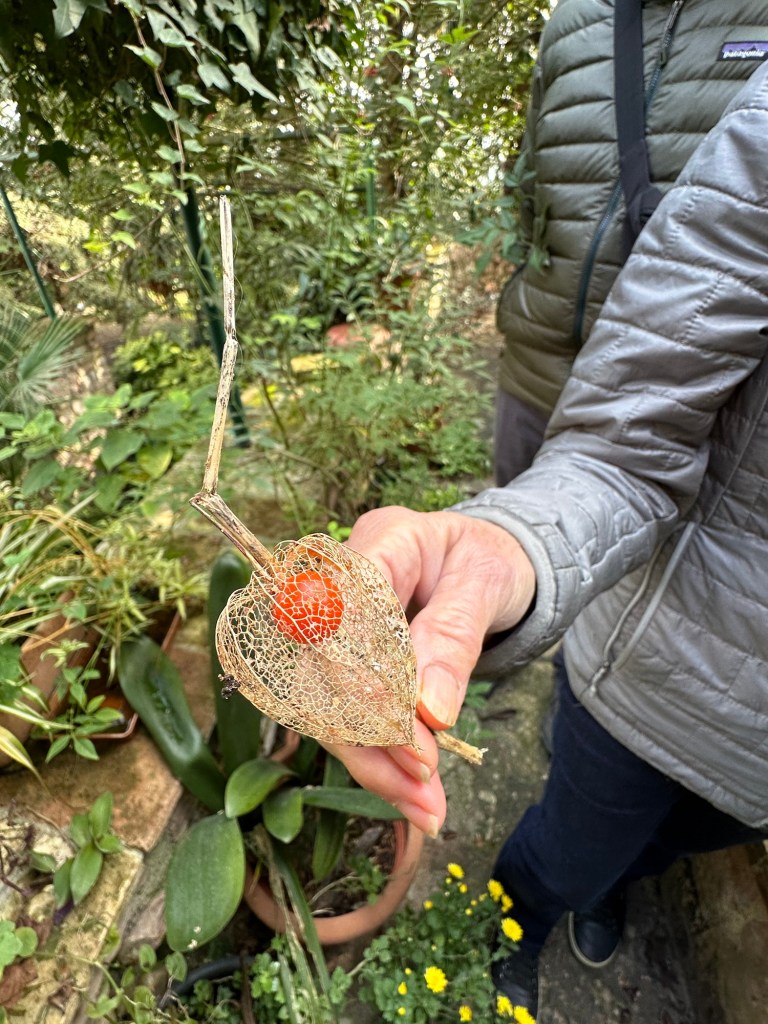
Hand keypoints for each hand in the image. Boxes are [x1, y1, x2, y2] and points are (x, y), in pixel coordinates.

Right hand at [326, 506, 535, 835]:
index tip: (415, 745)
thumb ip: (454, 639)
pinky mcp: (346, 658)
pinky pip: (351, 714)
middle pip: (325, 670)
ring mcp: (338, 621)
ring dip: (375, 763)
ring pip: (330, 704)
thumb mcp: (488, 585)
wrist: (493, 559)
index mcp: (382, 541)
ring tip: (427, 808)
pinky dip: (383, 759)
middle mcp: (343, 581)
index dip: (369, 686)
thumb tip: (428, 711)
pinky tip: (414, 795)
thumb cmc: (492, 559)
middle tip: (424, 791)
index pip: (347, 616)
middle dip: (371, 740)